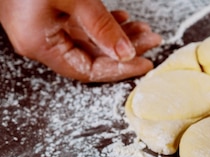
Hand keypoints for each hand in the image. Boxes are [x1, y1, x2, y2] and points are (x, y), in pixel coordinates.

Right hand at [0, 0, 161, 82]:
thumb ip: (101, 27)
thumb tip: (126, 53)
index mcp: (38, 44)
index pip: (87, 70)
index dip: (119, 69)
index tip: (145, 63)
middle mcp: (38, 41)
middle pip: (91, 56)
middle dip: (125, 49)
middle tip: (152, 40)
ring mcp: (41, 27)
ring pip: (88, 41)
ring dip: (117, 35)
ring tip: (142, 28)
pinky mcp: (45, 13)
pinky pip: (79, 27)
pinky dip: (102, 24)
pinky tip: (122, 18)